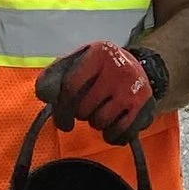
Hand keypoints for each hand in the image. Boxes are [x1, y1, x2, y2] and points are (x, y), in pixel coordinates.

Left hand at [39, 40, 157, 141]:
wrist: (142, 66)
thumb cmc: (100, 68)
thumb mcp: (79, 61)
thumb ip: (56, 75)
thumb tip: (45, 96)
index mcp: (99, 54)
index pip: (71, 86)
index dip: (61, 107)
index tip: (61, 118)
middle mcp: (118, 69)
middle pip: (84, 108)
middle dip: (79, 113)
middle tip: (84, 110)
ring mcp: (132, 89)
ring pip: (100, 122)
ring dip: (95, 123)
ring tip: (99, 113)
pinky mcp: (143, 106)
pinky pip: (119, 132)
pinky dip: (110, 135)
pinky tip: (109, 128)